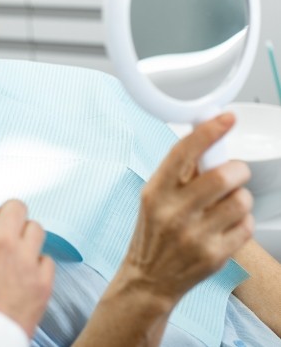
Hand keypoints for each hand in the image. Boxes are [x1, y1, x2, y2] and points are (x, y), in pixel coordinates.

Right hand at [0, 193, 53, 337]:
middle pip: (16, 207)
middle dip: (7, 217)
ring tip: (14, 252)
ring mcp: (24, 259)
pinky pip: (47, 260)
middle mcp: (1, 237)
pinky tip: (24, 275)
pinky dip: (37, 265)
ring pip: (36, 229)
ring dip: (25, 236)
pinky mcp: (41, 282)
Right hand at [121, 113, 253, 308]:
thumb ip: (178, 172)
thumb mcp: (154, 197)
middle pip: (222, 176)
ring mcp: (195, 235)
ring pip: (240, 200)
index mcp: (156, 191)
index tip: (226, 118)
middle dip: (237, 169)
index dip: (208, 131)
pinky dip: (243, 221)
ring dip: (241, 196)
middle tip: (234, 172)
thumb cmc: (153, 232)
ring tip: (228, 203)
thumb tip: (205, 139)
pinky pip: (246, 226)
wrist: (149, 278)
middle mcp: (174, 212)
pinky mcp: (215, 255)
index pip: (183, 152)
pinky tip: (226, 225)